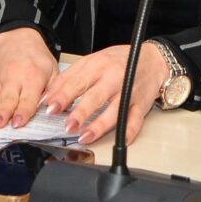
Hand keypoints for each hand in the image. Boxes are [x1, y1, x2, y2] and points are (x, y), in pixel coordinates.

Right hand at [0, 27, 57, 128]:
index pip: (28, 97)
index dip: (23, 110)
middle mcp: (13, 77)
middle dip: (2, 112)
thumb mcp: (53, 72)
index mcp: (32, 76)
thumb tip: (53, 109)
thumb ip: (53, 91)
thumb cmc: (37, 59)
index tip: (18, 122)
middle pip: (7, 98)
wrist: (18, 38)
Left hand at [41, 41, 171, 147]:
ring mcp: (128, 92)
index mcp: (99, 65)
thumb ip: (69, 78)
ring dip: (99, 125)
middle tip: (67, 125)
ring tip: (85, 136)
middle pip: (96, 96)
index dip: (63, 96)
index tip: (51, 108)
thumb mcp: (91, 61)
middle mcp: (114, 78)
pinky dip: (129, 132)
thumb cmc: (118, 61)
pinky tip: (119, 141)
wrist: (151, 60)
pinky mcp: (141, 105)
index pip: (78, 81)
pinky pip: (135, 121)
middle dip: (80, 112)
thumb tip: (49, 96)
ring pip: (114, 111)